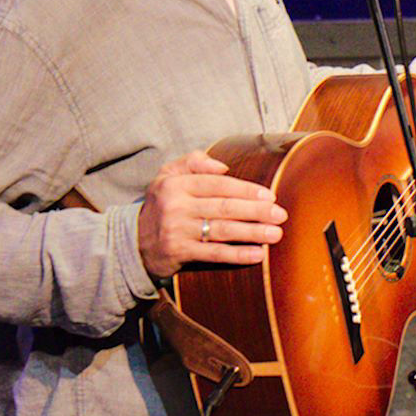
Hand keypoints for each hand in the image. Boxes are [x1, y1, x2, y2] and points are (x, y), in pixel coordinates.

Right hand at [138, 150, 286, 279]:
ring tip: (276, 234)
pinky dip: (237, 254)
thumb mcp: (168, 176)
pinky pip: (214, 253)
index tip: (270, 195)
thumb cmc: (163, 205)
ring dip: (253, 232)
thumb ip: (193, 162)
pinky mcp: (179, 252)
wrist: (134, 241)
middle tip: (281, 215)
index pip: (217, 184)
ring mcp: (177, 230)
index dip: (246, 189)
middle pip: (224, 207)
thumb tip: (223, 166)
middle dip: (256, 211)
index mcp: (175, 184)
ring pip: (222, 230)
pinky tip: (258, 254)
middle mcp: (175, 206)